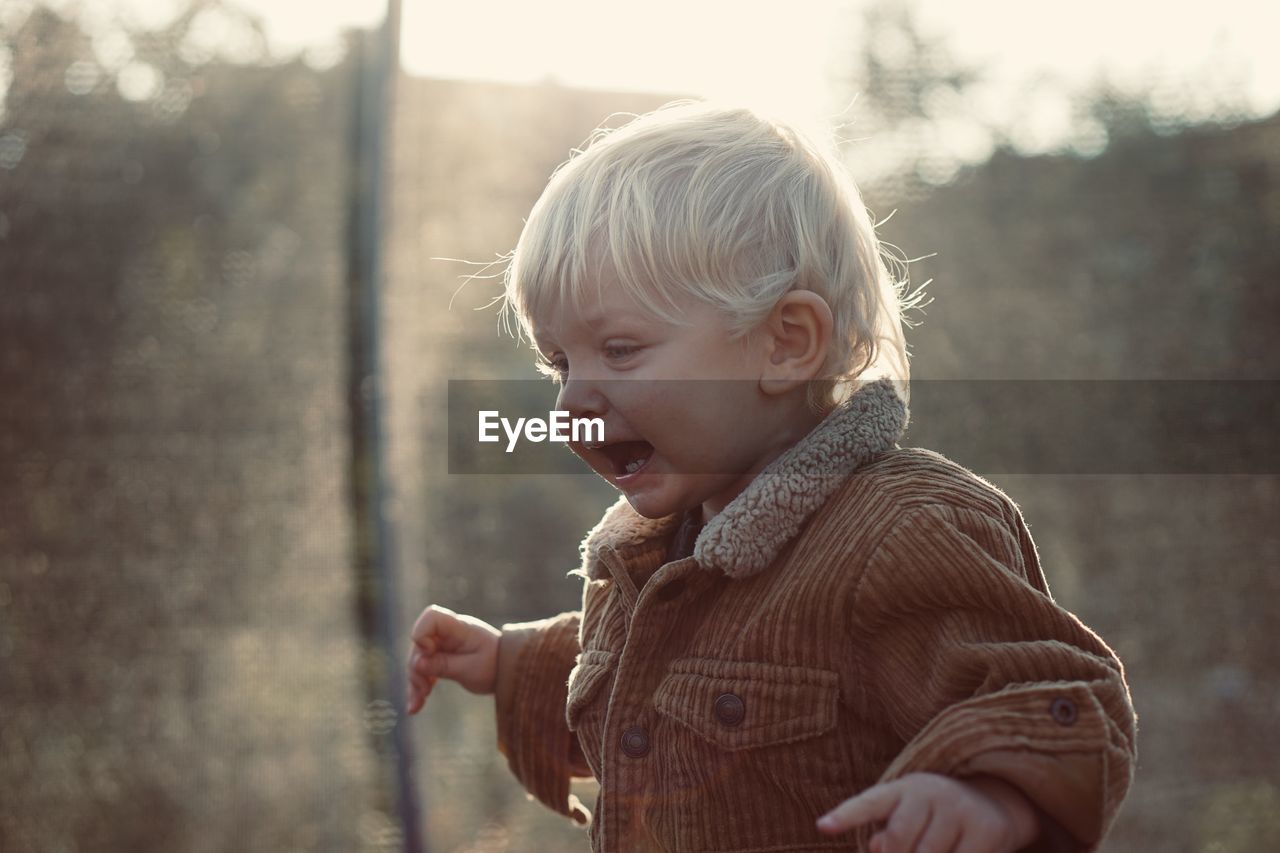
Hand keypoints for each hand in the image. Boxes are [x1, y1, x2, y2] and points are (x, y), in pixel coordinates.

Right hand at [405, 604, 500, 714]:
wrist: (508, 672)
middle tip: (424, 690)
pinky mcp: (441, 658)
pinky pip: (424, 669)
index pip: (431, 617)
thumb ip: (442, 665)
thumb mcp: (469, 669)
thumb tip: (416, 663)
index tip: (429, 653)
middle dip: (416, 668)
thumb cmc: (494, 666)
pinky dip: (420, 686)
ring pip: (418, 659)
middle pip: (419, 643)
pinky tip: (415, 706)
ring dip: (415, 681)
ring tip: (417, 704)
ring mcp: (443, 645)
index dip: (422, 633)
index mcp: (458, 628)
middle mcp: (448, 633)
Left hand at [816, 772, 1038, 852]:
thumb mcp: (906, 817)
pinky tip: (953, 851)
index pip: (869, 802)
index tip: (823, 826)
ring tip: (934, 848)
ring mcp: (958, 809)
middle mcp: (928, 792)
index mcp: (901, 789)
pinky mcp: (985, 830)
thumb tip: (876, 847)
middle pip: (898, 840)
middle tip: (910, 851)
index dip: (845, 815)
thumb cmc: (934, 817)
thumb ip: (886, 834)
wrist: (993, 803)